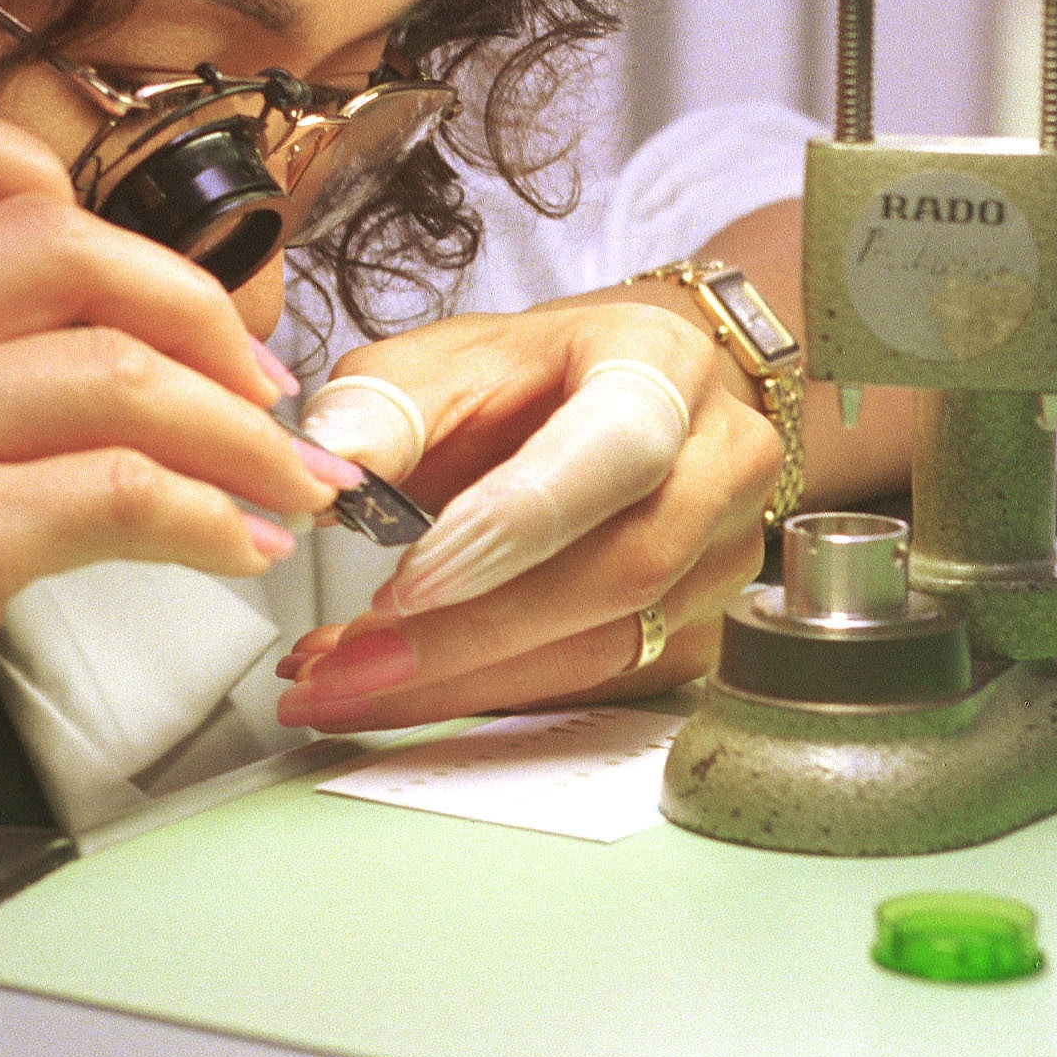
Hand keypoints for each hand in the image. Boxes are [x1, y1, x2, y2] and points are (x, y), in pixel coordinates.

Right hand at [0, 82, 349, 864]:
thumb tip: (28, 355)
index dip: (43, 174)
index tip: (114, 263)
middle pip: (67, 237)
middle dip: (195, 304)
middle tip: (251, 377)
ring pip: (124, 366)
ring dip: (237, 427)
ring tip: (281, 477)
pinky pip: (125, 491)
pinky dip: (209, 516)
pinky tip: (231, 547)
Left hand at [277, 298, 777, 729]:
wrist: (626, 398)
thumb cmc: (539, 378)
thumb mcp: (451, 360)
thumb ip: (391, 406)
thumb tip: (332, 465)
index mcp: (661, 364)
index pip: (611, 450)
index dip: (512, 527)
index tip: (403, 583)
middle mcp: (721, 460)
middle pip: (619, 569)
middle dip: (469, 633)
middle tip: (344, 664)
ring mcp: (724, 555)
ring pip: (608, 648)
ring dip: (462, 682)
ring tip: (340, 683)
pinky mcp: (700, 632)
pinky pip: (594, 687)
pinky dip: (486, 696)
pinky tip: (398, 689)